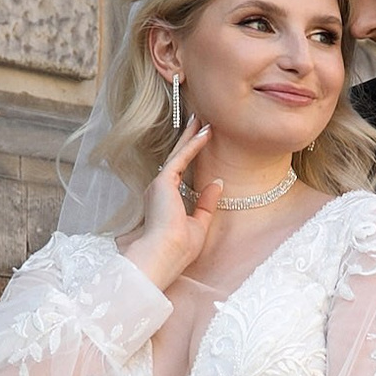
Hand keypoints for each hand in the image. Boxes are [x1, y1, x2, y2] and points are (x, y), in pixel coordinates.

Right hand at [128, 119, 220, 294]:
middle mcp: (158, 191)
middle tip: (198, 121)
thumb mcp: (199, 224)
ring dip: (189, 137)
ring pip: (177, 155)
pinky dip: (193, 144)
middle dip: (187, 140)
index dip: (189, 157)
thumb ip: (206, 203)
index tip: (200, 142)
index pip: (179, 175)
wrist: (164, 255)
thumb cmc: (179, 249)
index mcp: (165, 203)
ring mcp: (158, 185)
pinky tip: (205, 132)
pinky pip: (181, 158)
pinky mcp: (163, 182)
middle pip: (176, 160)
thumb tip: (217, 183)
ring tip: (201, 120)